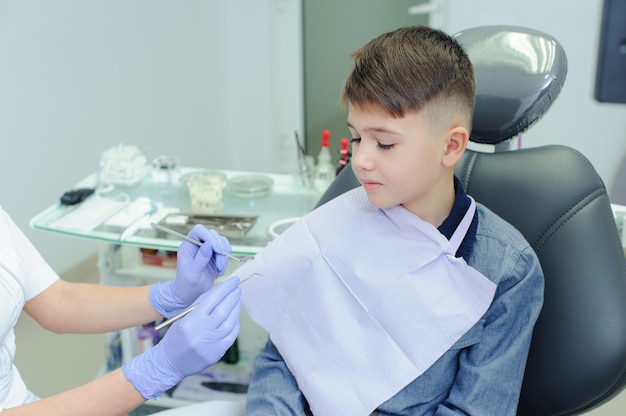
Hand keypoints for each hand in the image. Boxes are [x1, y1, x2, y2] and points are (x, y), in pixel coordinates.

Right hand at [123, 277, 240, 398]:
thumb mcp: (183, 317)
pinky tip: (235, 316)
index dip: (225, 288)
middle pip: (223, 310)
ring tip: (237, 300)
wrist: (170, 363)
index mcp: (190, 321)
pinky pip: (231, 335)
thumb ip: (200, 304)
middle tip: (237, 289)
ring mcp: (210, 344)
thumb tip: (219, 290)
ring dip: (236, 309)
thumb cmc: (176, 336)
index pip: (212, 299)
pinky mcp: (217, 353)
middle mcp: (201, 333)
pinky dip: (235, 323)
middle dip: (233, 297)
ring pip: (230, 322)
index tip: (233, 281)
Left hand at [150, 225, 231, 316]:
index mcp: (188, 245)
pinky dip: (226, 260)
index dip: (209, 236)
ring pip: (221, 242)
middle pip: (213, 235)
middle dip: (220, 249)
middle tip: (220, 265)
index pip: (199, 230)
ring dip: (224, 256)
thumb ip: (201, 258)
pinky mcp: (215, 255)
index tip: (217, 249)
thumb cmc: (186, 284)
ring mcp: (207, 249)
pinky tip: (220, 271)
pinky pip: (225, 251)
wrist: (190, 293)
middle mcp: (197, 244)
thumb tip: (209, 245)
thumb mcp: (192, 273)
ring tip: (220, 270)